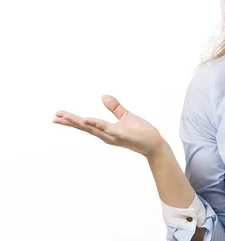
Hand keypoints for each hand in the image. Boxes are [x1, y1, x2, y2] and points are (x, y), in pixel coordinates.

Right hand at [52, 94, 166, 157]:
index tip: (57, 116)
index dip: (72, 120)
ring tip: (63, 117)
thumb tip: (103, 96)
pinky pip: (106, 128)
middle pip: (84, 127)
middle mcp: (106, 135)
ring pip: (91, 128)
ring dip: (77, 122)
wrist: (155, 145)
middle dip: (69, 122)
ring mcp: (112, 135)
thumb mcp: (126, 117)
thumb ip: (115, 108)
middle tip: (53, 117)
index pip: (86, 124)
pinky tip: (86, 119)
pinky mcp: (121, 135)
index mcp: (106, 131)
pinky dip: (96, 124)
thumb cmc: (142, 132)